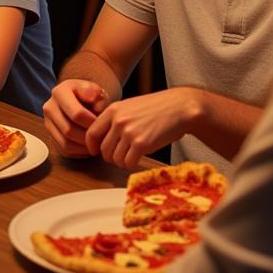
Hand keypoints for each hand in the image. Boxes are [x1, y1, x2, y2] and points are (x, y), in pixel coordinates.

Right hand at [43, 80, 108, 157]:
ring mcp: (48, 123)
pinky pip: (64, 150)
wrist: (81, 99)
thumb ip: (97, 95)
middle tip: (101, 137)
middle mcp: (49, 107)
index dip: (92, 123)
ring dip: (83, 147)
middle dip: (87, 137)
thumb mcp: (95, 90)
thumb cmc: (90, 95)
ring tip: (96, 143)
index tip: (102, 124)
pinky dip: (79, 152)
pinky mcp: (50, 136)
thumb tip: (95, 103)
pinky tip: (89, 146)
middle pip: (68, 130)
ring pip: (65, 143)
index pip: (76, 114)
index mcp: (59, 92)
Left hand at [84, 87, 200, 169]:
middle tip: (120, 156)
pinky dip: (131, 165)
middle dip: (110, 157)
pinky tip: (138, 159)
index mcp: (113, 110)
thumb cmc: (156, 108)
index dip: (92, 146)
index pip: (92, 133)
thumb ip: (115, 119)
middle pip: (103, 150)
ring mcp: (129, 132)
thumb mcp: (130, 106)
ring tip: (131, 156)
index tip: (96, 152)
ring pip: (115, 159)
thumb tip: (101, 139)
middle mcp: (118, 121)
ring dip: (122, 162)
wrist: (180, 107)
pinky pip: (128, 163)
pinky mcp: (142, 144)